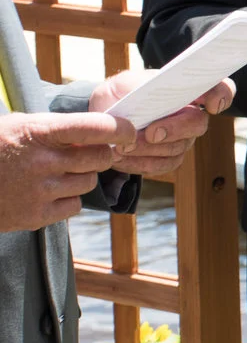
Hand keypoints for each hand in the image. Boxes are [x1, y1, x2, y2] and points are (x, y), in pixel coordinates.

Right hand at [0, 110, 126, 231]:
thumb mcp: (19, 125)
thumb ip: (56, 128)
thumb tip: (102, 127)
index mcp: (37, 133)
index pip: (94, 127)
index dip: (120, 129)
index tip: (130, 132)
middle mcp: (40, 162)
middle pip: (100, 158)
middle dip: (102, 154)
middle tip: (91, 153)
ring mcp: (38, 191)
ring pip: (88, 183)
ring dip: (82, 177)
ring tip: (58, 173)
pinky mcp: (35, 216)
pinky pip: (75, 207)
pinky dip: (68, 200)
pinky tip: (49, 192)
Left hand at [90, 69, 234, 178]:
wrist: (104, 119)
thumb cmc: (119, 96)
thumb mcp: (122, 84)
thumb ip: (137, 88)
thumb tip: (146, 106)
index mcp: (186, 90)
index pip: (218, 88)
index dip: (222, 95)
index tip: (211, 105)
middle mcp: (190, 115)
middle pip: (198, 124)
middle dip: (176, 129)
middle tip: (151, 133)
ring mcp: (182, 139)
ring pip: (177, 148)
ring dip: (148, 150)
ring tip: (121, 147)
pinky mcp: (169, 159)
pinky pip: (162, 166)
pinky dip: (139, 163)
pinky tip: (120, 158)